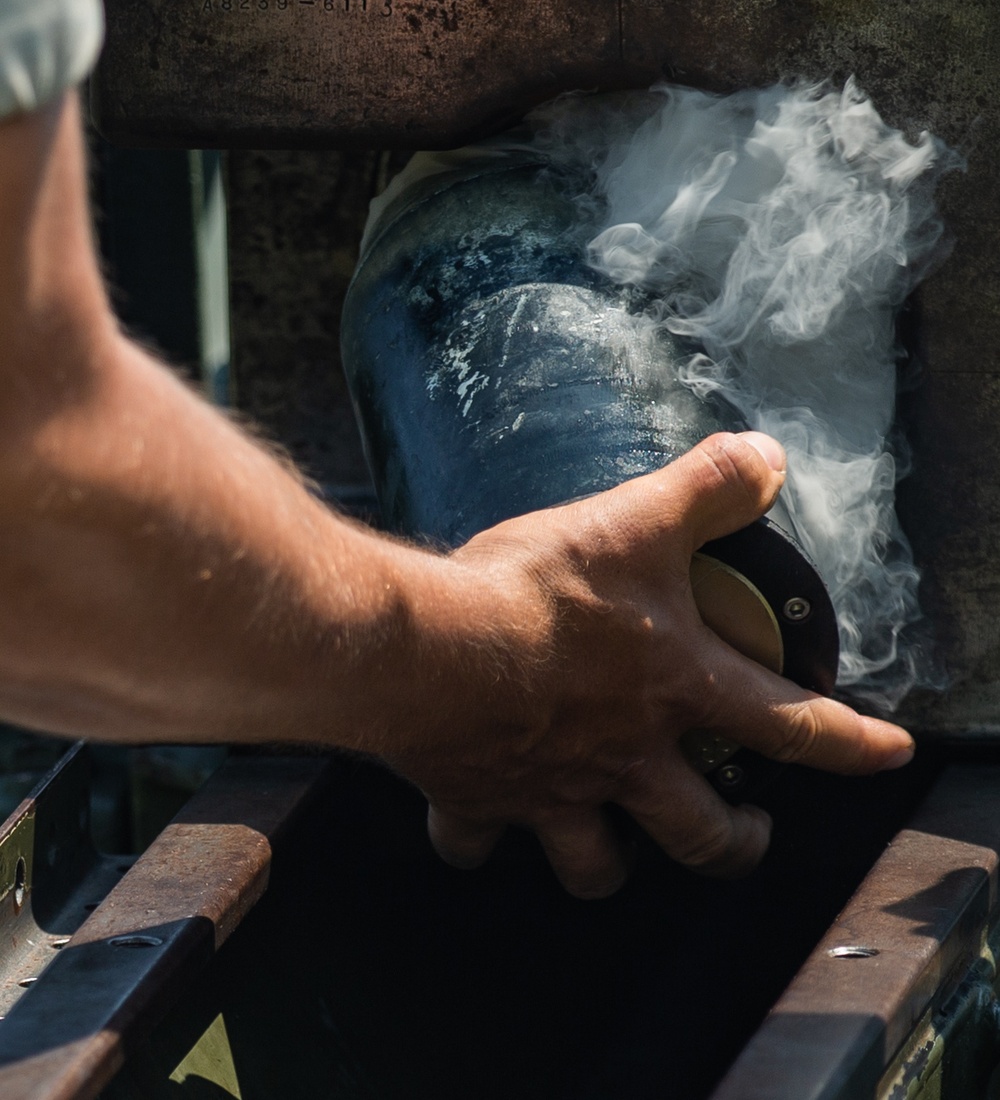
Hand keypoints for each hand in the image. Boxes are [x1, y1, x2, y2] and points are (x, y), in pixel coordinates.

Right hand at [391, 431, 913, 897]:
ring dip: (610, 865)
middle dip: (732, 845)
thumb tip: (768, 458)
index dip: (851, 742)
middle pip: (700, 836)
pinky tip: (476, 818)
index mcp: (673, 690)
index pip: (790, 726)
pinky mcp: (479, 797)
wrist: (430, 647)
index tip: (888, 753)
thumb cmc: (534, 592)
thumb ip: (706, 488)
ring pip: (596, 866)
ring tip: (617, 847)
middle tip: (743, 834)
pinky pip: (474, 840)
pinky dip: (475, 836)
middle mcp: (624, 757)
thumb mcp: (633, 521)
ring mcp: (552, 790)